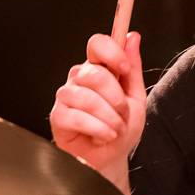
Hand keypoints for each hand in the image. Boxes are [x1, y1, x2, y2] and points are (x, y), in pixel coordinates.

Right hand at [50, 32, 146, 172]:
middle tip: (122, 113)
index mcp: (99, 69)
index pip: (97, 43)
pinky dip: (97, 128)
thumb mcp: (136, 97)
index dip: (111, 52)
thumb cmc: (121, 127)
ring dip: (109, 117)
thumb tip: (132, 37)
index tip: (124, 68)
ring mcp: (66, 96)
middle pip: (95, 73)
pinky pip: (76, 116)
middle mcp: (80, 78)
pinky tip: (103, 135)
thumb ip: (133, 68)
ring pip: (87, 97)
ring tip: (115, 129)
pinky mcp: (58, 117)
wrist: (111, 157)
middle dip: (116, 98)